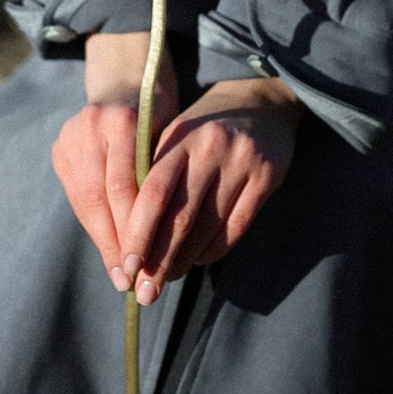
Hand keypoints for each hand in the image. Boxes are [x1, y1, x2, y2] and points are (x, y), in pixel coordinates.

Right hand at [52, 33, 178, 290]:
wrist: (130, 81)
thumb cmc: (164, 119)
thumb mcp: (171, 140)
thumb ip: (164, 179)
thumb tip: (169, 242)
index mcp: (124, 120)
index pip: (124, 186)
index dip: (134, 228)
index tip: (146, 264)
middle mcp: (92, 124)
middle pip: (99, 196)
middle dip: (115, 241)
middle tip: (128, 279)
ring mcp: (72, 134)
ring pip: (84, 198)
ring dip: (102, 238)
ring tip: (118, 271)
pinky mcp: (61, 146)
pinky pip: (76, 193)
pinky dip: (93, 222)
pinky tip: (107, 245)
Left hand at [119, 76, 301, 305]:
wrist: (259, 102)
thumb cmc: (203, 130)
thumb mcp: (175, 140)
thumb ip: (153, 178)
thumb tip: (128, 241)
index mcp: (178, 137)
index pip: (152, 193)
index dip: (137, 234)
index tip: (126, 266)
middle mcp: (209, 147)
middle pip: (179, 216)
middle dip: (159, 259)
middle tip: (145, 291)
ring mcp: (241, 161)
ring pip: (207, 227)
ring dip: (184, 260)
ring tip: (167, 279)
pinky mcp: (267, 176)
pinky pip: (237, 227)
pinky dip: (214, 250)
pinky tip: (198, 259)